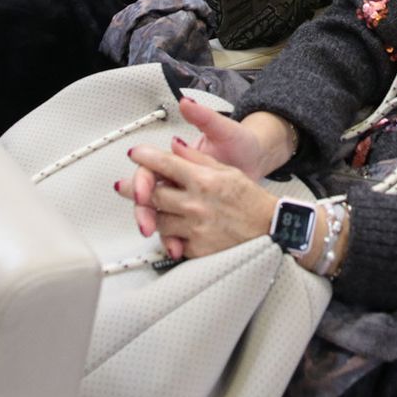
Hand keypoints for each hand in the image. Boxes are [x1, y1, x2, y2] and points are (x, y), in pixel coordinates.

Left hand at [118, 138, 277, 259]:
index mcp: (203, 180)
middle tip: (125, 187)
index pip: (164, 164)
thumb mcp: (227, 171)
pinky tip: (174, 230)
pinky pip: (171, 242)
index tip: (135, 154)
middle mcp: (196, 204)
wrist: (271, 230)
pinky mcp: (196, 249)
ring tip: (153, 210)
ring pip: (157, 221)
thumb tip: (175, 147)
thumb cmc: (251, 201)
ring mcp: (194, 229)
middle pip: (152, 195)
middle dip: (136, 189)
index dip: (145, 157)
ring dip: (153, 215)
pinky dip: (170, 236)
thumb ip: (197, 159)